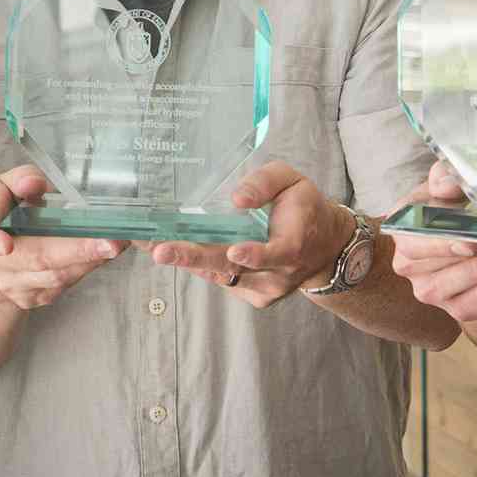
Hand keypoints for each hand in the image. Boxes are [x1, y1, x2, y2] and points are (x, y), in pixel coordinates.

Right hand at [0, 166, 125, 309]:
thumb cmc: (8, 212)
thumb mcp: (8, 186)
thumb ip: (22, 178)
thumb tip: (36, 183)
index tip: (4, 246)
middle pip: (36, 258)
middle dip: (77, 250)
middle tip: (111, 242)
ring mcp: (13, 285)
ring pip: (56, 276)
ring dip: (91, 260)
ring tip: (119, 244)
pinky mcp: (33, 299)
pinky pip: (65, 286)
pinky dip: (88, 268)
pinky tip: (105, 254)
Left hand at [150, 161, 354, 308]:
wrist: (324, 246)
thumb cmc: (303, 208)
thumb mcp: (293, 180)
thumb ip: (266, 182)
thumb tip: (237, 198)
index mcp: (294, 243)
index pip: (277, 253)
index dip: (256, 255)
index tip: (236, 251)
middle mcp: (279, 272)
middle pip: (234, 268)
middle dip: (194, 258)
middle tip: (162, 252)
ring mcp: (265, 288)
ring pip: (221, 275)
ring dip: (186, 261)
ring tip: (152, 246)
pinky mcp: (254, 296)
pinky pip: (221, 279)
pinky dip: (198, 264)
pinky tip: (175, 250)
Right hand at [390, 160, 476, 320]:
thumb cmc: (457, 206)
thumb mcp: (449, 184)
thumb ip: (444, 176)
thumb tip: (447, 185)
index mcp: (401, 231)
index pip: (413, 244)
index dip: (441, 245)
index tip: (469, 241)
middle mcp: (407, 266)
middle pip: (444, 266)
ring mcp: (430, 291)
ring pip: (468, 283)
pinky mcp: (457, 310)